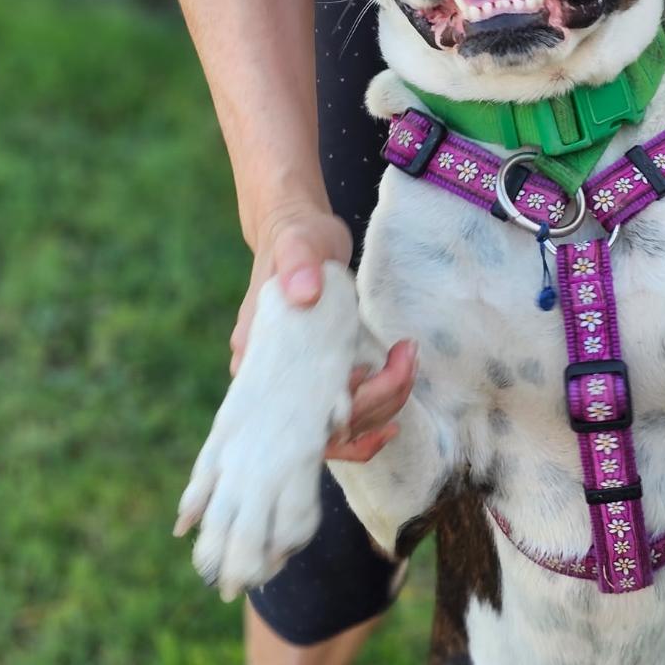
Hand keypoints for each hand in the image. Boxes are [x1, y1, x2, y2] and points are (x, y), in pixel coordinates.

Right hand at [231, 198, 418, 464]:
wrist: (302, 237)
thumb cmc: (296, 239)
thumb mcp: (298, 243)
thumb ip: (297, 264)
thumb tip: (304, 294)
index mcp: (257, 356)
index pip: (292, 412)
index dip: (334, 411)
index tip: (363, 374)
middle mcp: (274, 382)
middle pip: (324, 426)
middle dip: (375, 399)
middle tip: (405, 355)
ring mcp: (299, 387)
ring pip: (340, 428)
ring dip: (383, 404)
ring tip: (407, 360)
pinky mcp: (322, 383)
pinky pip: (341, 426)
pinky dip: (368, 428)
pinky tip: (390, 423)